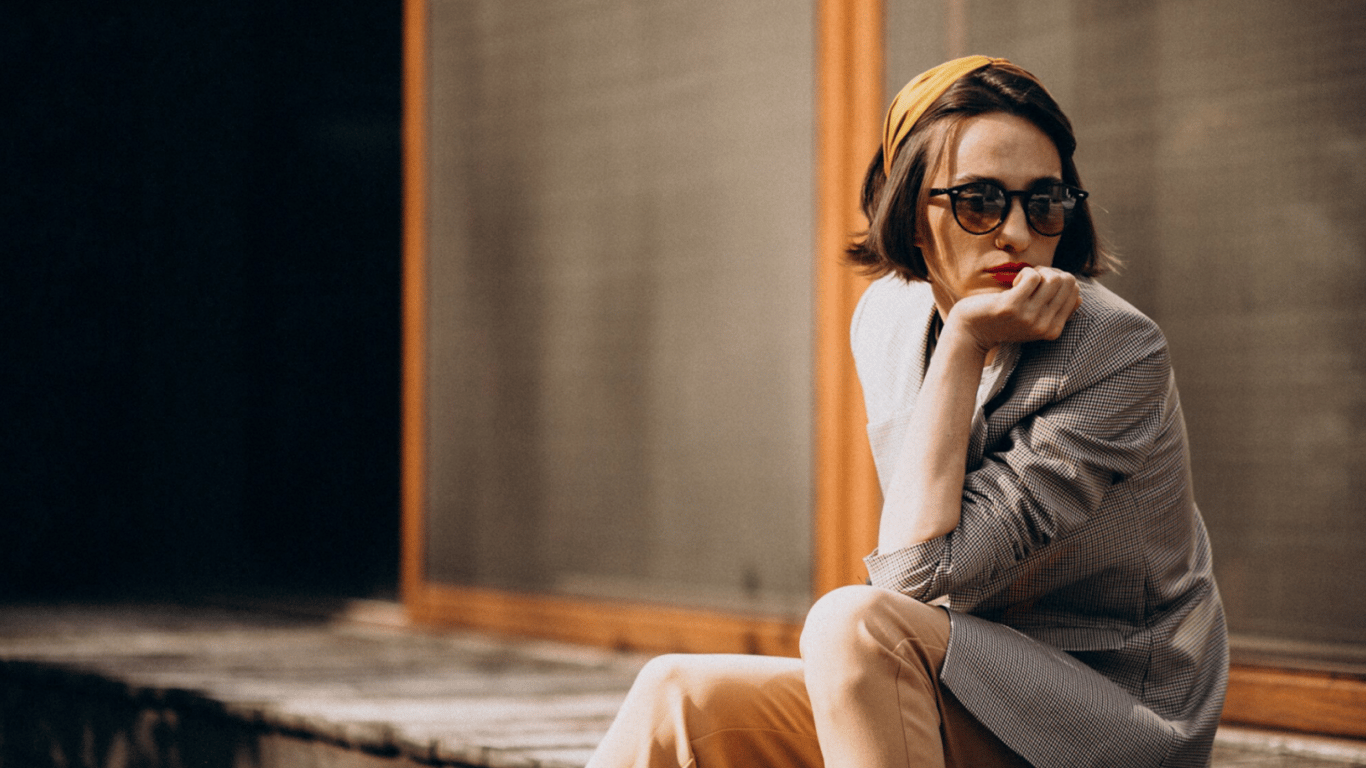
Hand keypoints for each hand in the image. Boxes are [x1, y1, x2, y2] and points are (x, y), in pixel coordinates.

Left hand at [947, 266, 1081, 351]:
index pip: (1076, 292)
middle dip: (1051, 273)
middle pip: (1067, 282)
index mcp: (1053, 330)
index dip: (1059, 280)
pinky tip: (1013, 282)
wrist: (970, 333)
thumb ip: (1055, 310)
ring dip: (1038, 271)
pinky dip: (1024, 272)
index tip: (1040, 286)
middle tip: (1031, 280)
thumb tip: (1079, 296)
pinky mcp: (1012, 306)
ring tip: (1022, 281)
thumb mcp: (1033, 320)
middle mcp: (1044, 326)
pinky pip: (1032, 276)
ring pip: (1053, 278)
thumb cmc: (1002, 321)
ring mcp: (1029, 317)